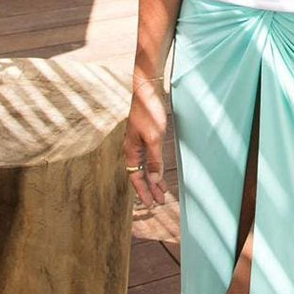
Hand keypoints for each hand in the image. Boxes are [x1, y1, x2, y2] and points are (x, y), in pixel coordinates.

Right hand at [122, 78, 167, 207]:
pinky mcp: (147, 135)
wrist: (148, 89)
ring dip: (154, 179)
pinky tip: (161, 170)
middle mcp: (133, 148)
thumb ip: (154, 159)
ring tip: (162, 191)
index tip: (152, 204)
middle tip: (160, 202)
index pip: (136, 177)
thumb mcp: (154, 137)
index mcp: (131, 150)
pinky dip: (156, 166)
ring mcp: (139, 141)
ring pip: (146, 166)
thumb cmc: (149, 112)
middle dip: (150, 188)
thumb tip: (154, 179)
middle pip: (140, 174)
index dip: (144, 191)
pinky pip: (150, 157)